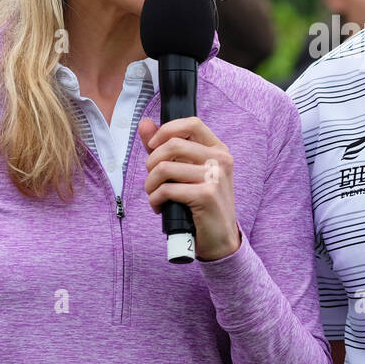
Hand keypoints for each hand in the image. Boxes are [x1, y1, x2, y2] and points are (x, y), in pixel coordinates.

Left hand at [139, 116, 240, 261]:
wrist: (220, 240)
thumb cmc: (201, 205)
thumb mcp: (187, 173)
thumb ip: (166, 147)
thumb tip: (144, 123)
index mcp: (218, 150)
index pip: (192, 123)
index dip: (166, 130)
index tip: (153, 146)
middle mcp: (220, 160)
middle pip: (173, 144)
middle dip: (151, 162)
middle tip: (152, 179)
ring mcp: (215, 177)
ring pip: (164, 168)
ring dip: (150, 185)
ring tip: (154, 195)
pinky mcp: (206, 196)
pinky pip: (166, 189)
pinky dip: (155, 199)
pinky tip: (160, 207)